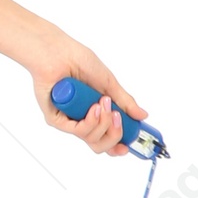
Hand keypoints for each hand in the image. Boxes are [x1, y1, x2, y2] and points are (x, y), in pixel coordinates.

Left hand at [28, 32, 147, 158]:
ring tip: (102, 102)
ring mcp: (68, 120)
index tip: (129, 145)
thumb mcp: (108, 83)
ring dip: (103, 122)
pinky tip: (93, 108)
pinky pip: (77, 131)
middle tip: (117, 115)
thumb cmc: (79, 61)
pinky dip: (90, 121)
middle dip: (114, 134)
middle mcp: (81, 119)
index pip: (106, 138)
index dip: (118, 146)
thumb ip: (124, 101)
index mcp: (94, 113)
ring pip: (91, 139)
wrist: (58, 52)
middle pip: (99, 145)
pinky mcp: (55, 118)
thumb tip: (142, 115)